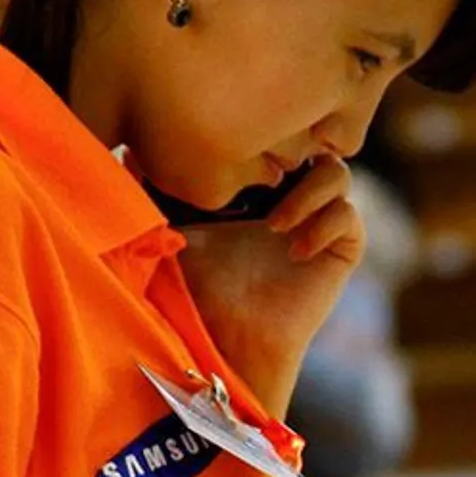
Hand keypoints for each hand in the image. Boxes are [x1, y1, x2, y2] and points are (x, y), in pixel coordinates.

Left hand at [176, 155, 362, 414]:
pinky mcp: (340, 253)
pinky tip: (294, 251)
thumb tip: (125, 152)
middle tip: (262, 177)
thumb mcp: (169, 227)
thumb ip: (153, 188)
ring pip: (338, 174)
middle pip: (313, 144)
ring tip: (273, 225)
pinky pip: (350, 218)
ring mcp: (319, 224)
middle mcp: (292, 197)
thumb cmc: (195, 288)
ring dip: (311, 191)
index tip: (236, 153)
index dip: (265, 136)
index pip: (277, 136)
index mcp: (259, 184)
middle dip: (293, 154)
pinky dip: (326, 225)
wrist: (226, 340)